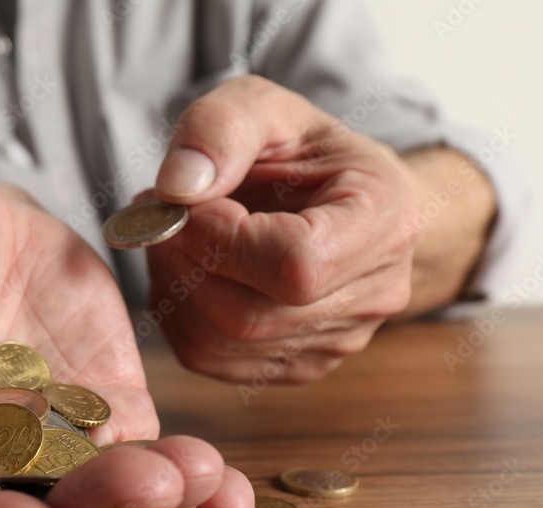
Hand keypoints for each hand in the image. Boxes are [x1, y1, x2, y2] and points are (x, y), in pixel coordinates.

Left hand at [149, 75, 420, 383]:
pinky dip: (179, 314)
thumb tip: (177, 188)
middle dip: (184, 262)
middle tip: (161, 216)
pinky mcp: (298, 365)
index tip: (188, 202)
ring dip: (173, 287)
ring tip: (172, 236)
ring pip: (220, 343)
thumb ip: (220, 129)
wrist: (337, 197)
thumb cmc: (304, 151)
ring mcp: (338, 340)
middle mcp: (372, 294)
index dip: (220, 239)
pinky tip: (186, 270)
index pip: (294, 264)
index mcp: (382, 219)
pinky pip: (211, 359)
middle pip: (249, 315)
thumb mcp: (265, 107)